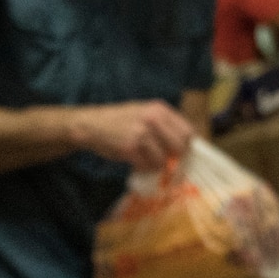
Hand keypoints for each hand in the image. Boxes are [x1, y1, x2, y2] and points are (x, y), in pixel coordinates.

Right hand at [74, 100, 195, 171]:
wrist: (91, 125)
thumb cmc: (119, 121)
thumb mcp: (144, 113)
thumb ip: (164, 125)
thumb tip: (186, 146)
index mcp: (159, 109)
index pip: (188, 131)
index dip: (187, 147)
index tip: (182, 156)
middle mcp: (153, 119)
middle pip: (181, 147)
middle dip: (176, 159)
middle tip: (168, 165)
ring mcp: (141, 133)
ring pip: (164, 160)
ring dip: (156, 165)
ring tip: (144, 160)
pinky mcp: (130, 148)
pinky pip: (148, 166)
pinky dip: (143, 168)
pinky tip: (135, 162)